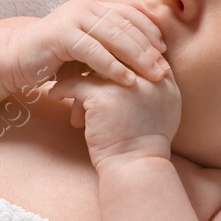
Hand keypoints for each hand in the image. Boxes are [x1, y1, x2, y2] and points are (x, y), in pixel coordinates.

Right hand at [0, 0, 167, 95]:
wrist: (15, 60)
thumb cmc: (53, 59)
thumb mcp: (85, 50)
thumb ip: (108, 46)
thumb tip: (144, 56)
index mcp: (93, 8)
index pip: (129, 14)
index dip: (149, 31)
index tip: (165, 50)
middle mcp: (84, 8)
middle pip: (125, 25)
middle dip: (147, 47)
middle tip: (164, 67)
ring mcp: (72, 19)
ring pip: (113, 36)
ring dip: (136, 57)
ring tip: (153, 75)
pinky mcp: (60, 35)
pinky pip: (93, 50)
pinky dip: (111, 66)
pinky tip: (126, 80)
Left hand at [49, 60, 181, 169]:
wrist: (135, 167)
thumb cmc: (142, 145)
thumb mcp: (161, 111)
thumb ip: (153, 88)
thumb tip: (135, 71)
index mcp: (165, 80)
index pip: (138, 52)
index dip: (117, 58)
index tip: (100, 68)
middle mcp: (149, 77)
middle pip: (116, 56)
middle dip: (96, 64)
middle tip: (80, 72)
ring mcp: (127, 84)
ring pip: (95, 67)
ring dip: (81, 80)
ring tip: (73, 96)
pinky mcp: (104, 96)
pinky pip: (77, 83)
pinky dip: (64, 88)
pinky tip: (55, 95)